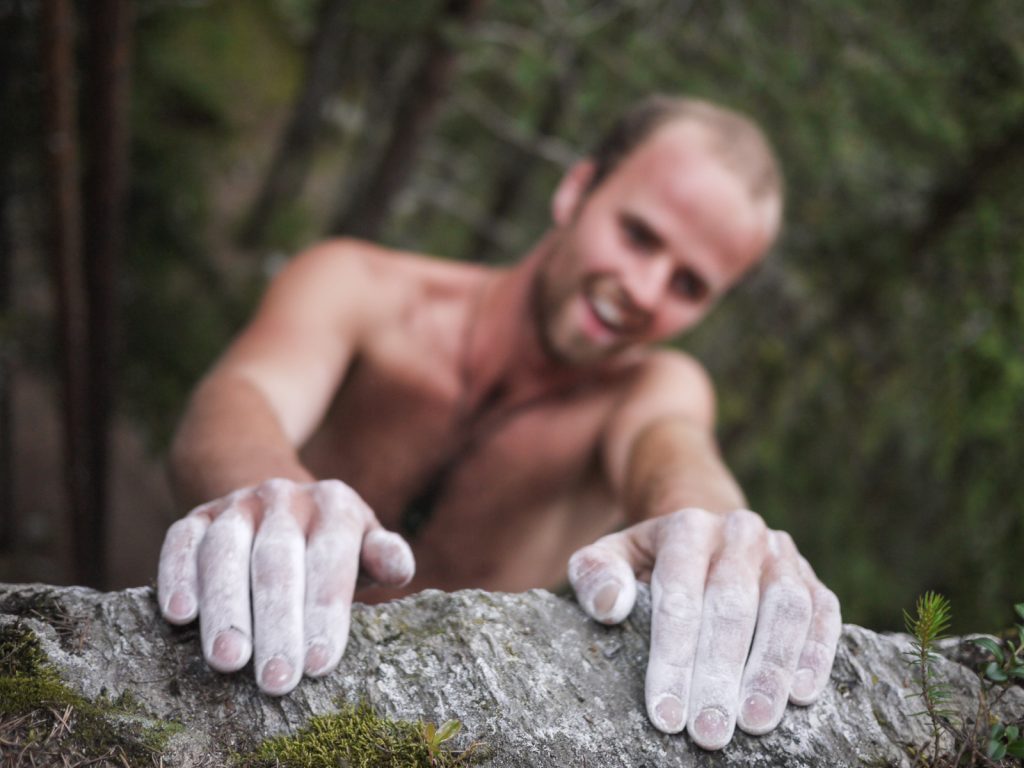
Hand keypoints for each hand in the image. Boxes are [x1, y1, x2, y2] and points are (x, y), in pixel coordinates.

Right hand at [157, 478, 414, 693]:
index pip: (331, 560)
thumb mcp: (364, 543)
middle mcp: (284, 498)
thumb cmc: (331, 544)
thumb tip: (398, 567)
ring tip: (228, 662)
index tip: (320, 665)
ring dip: (225, 607)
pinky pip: (182, 541)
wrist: (277, 501)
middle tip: (278, 679)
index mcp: (334, 505)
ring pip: (226, 552)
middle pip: (277, 561)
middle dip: (277, 623)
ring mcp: (237, 505)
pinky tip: (178, 615)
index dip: (325, 612)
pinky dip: (176, 575)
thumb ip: (384, 556)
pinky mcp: (197, 517)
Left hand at [568, 507, 840, 749]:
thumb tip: (610, 605)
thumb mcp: (611, 556)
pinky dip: (816, 653)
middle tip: (709, 733)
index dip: (673, 657)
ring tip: (755, 722)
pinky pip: (824, 613)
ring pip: (785, 607)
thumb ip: (596, 574)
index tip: (666, 713)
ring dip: (771, 668)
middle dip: (719, 673)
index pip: (679, 593)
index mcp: (687, 526)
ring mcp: (781, 554)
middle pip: (733, 603)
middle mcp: (738, 533)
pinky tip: (800, 696)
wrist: (705, 536)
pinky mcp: (813, 577)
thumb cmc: (650, 562)